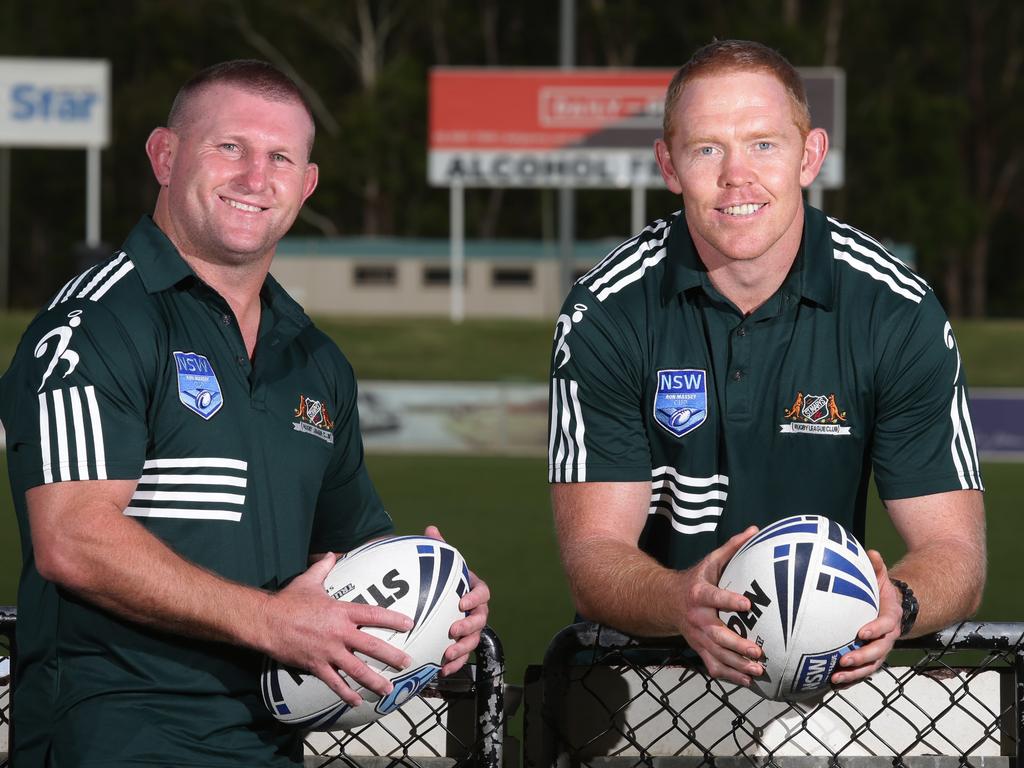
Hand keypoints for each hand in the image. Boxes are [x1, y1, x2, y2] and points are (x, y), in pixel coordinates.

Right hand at [260, 552, 414, 706]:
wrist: (266, 621)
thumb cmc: (288, 600)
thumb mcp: (308, 580)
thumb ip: (323, 568)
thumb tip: (331, 554)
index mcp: (341, 612)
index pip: (373, 615)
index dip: (393, 619)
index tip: (408, 624)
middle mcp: (339, 633)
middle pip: (372, 646)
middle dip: (392, 656)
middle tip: (407, 663)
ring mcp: (328, 651)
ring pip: (357, 669)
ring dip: (374, 680)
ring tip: (388, 689)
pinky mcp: (316, 666)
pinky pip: (334, 683)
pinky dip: (346, 693)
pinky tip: (356, 701)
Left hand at [424, 525, 490, 675]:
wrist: (440, 601)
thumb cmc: (443, 581)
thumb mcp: (441, 565)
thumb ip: (438, 549)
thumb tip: (431, 530)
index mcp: (474, 590)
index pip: (482, 592)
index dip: (475, 598)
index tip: (462, 602)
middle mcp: (476, 611)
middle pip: (481, 620)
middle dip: (468, 627)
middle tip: (453, 630)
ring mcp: (471, 629)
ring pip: (474, 640)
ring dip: (462, 649)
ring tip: (447, 654)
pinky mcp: (462, 645)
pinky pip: (463, 656)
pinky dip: (455, 664)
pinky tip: (442, 670)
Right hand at [675, 526, 764, 685]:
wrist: (666, 602)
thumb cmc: (695, 580)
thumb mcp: (710, 562)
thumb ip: (732, 547)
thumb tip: (755, 529)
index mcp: (699, 594)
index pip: (714, 597)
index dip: (728, 600)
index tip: (747, 604)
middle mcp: (697, 618)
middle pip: (715, 634)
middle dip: (736, 644)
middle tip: (757, 650)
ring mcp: (697, 637)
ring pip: (716, 654)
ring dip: (737, 664)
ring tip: (757, 670)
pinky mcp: (699, 649)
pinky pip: (713, 666)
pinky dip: (730, 676)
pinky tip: (749, 681)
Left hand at [831, 549, 900, 685]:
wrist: (893, 611)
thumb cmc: (880, 593)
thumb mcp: (881, 579)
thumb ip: (877, 568)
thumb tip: (872, 552)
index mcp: (890, 619)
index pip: (885, 626)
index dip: (875, 630)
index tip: (861, 633)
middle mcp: (887, 638)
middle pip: (878, 652)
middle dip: (862, 658)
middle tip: (844, 660)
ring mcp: (879, 651)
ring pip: (870, 667)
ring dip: (854, 674)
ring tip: (836, 677)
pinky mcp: (870, 659)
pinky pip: (862, 672)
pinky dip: (850, 679)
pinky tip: (832, 683)